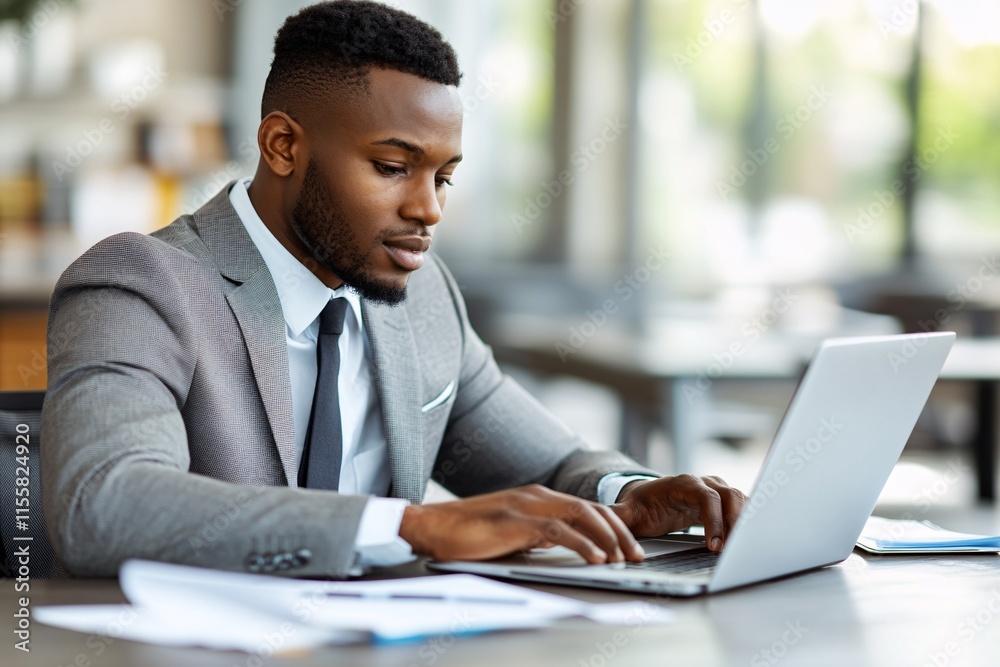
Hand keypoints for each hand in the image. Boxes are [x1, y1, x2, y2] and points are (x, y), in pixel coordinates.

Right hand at [399, 484, 645, 564]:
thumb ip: (538, 534)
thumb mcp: (512, 532)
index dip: (613, 526)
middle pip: (592, 509)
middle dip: (620, 532)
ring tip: (624, 558)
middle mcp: (537, 495)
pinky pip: (559, 531)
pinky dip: (583, 544)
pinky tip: (597, 558)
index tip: (629, 546)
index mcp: (538, 496)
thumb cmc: (467, 532)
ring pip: (582, 515)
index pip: (586, 507)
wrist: (432, 527)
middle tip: (637, 555)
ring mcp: (527, 505)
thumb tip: (565, 547)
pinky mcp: (516, 521)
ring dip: (608, 538)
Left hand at [610, 475, 745, 551]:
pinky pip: (743, 508)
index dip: (713, 519)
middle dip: (735, 522)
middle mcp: (704, 483)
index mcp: (683, 483)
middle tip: (732, 551)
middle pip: (729, 496)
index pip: (706, 496)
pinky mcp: (724, 501)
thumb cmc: (644, 505)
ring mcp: (717, 490)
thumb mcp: (631, 510)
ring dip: (745, 523)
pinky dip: (748, 523)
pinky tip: (747, 542)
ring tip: (742, 549)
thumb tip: (604, 517)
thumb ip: (619, 515)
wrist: (653, 498)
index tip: (713, 545)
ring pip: (740, 500)